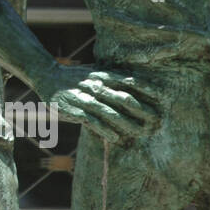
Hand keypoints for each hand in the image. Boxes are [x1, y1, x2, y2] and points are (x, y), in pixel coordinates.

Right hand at [40, 65, 160, 144]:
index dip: (147, 89)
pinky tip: (116, 138)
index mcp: (103, 74)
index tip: (164, 99)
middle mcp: (95, 84)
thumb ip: (113, 79)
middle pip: (123, 97)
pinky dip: (105, 129)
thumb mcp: (95, 72)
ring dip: (127, 123)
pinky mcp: (73, 109)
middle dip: (142, 110)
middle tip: (156, 120)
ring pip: (109, 111)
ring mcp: (84, 97)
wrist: (46, 75)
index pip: (130, 81)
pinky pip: (92, 121)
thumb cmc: (75, 77)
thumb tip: (136, 90)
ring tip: (141, 132)